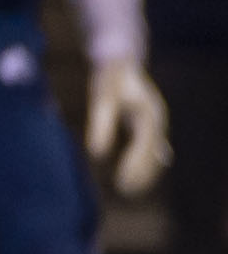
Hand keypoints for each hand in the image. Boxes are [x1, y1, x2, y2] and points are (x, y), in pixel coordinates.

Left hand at [88, 58, 172, 196]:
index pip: (144, 145)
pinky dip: (144, 162)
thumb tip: (96, 153)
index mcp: (148, 114)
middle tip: (126, 191)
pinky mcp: (147, 124)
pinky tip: (136, 178)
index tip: (124, 181)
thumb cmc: (109, 80)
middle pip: (153, 153)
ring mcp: (155, 122)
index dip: (136, 165)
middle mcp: (157, 120)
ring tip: (129, 189)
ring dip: (145, 171)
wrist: (120, 62)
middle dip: (142, 173)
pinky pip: (150, 148)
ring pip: (155, 153)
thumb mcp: (102, 99)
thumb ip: (101, 124)